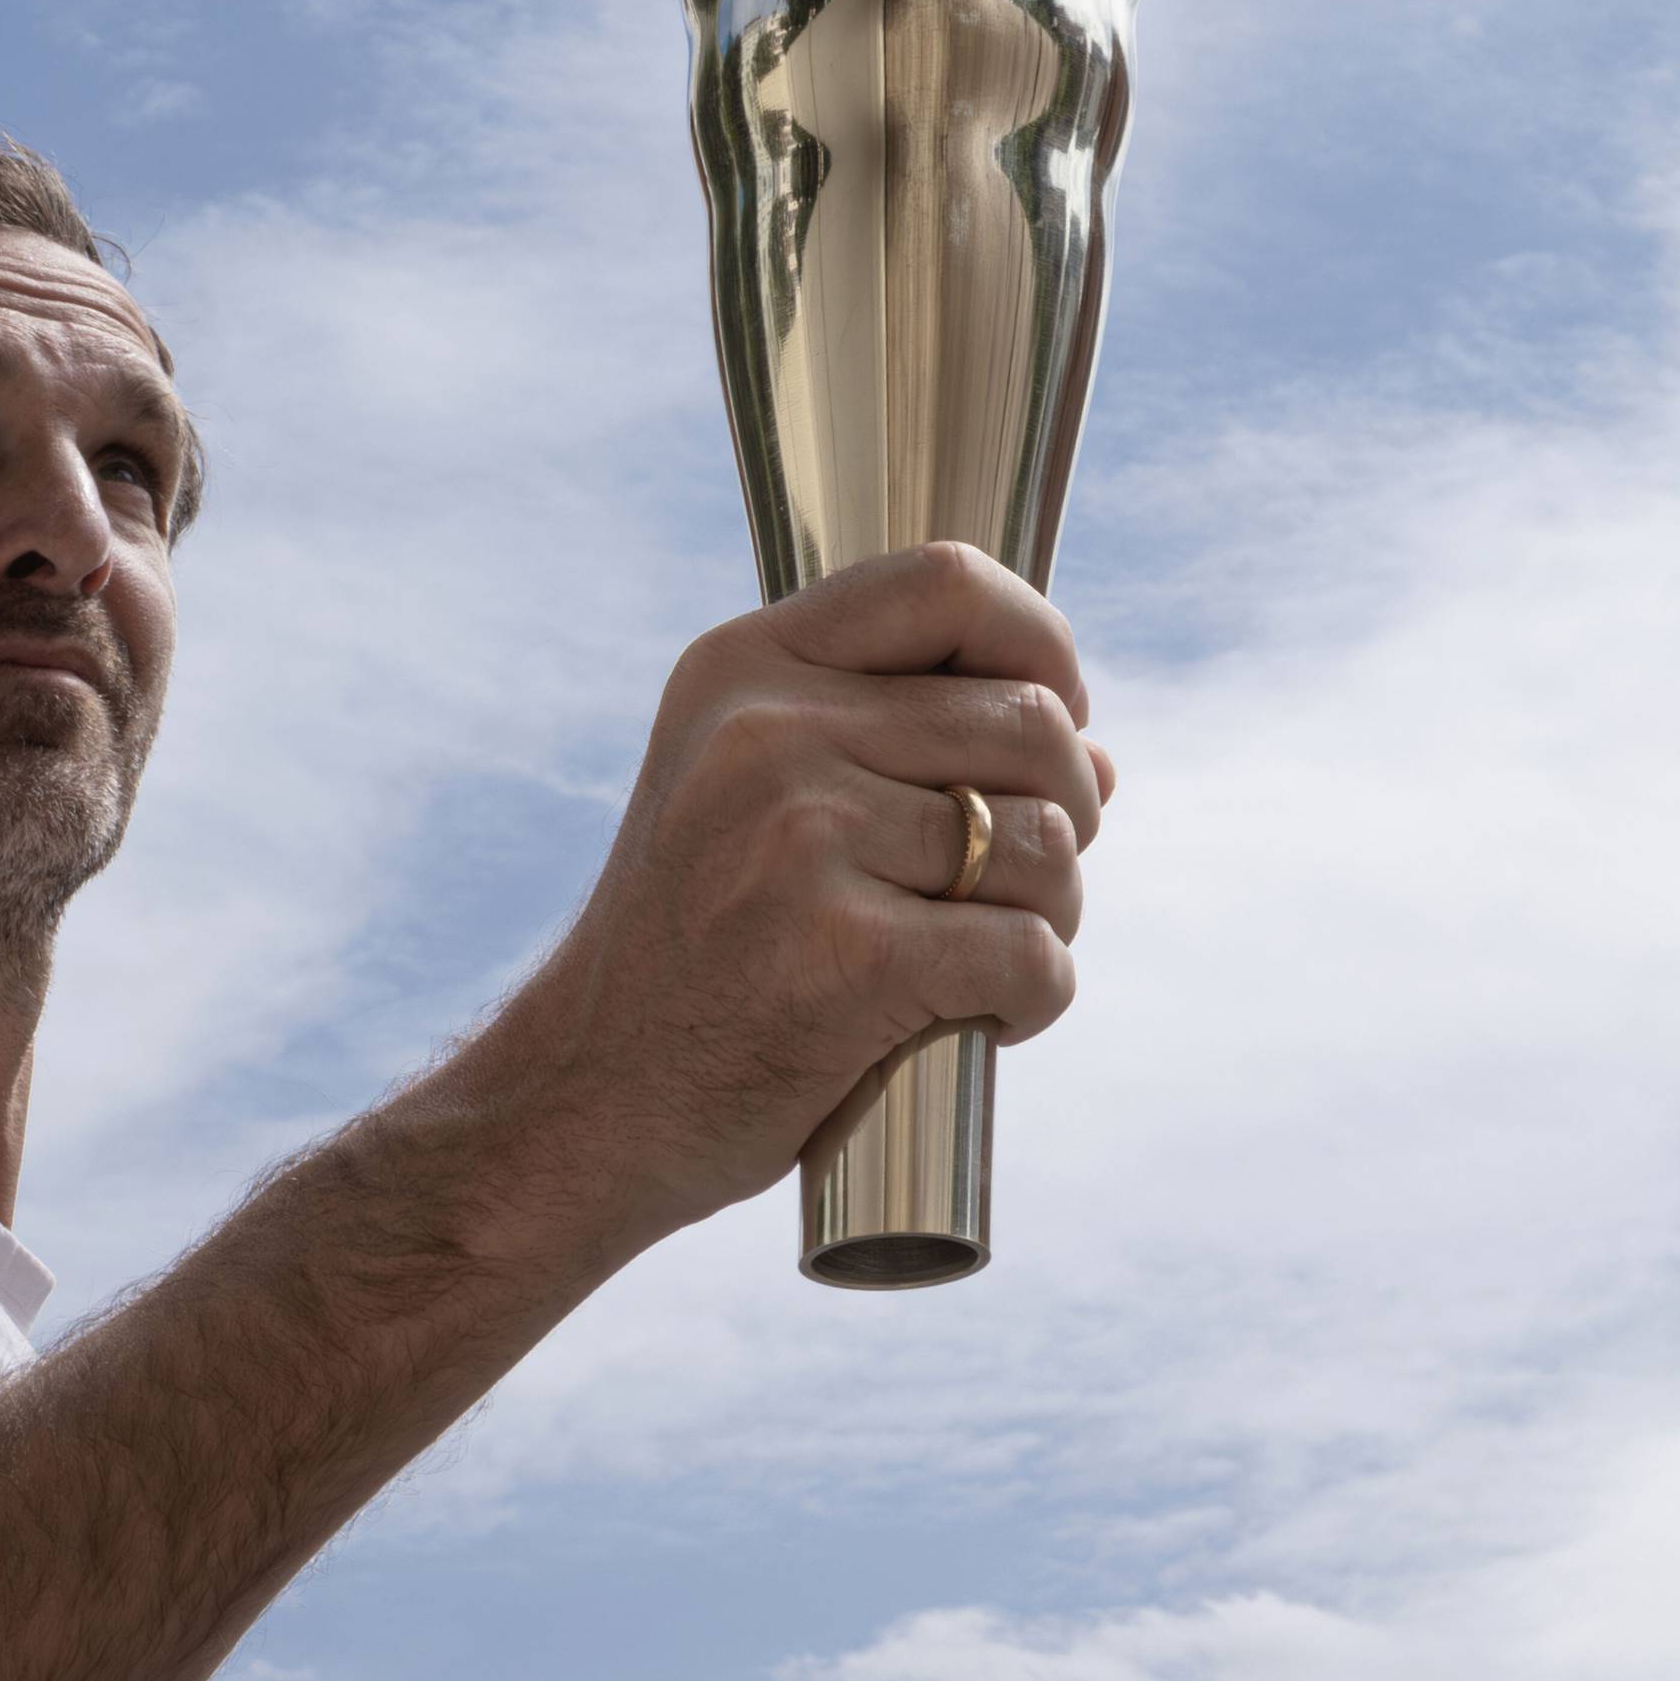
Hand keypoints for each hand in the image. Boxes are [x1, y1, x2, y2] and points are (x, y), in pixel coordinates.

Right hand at [486, 542, 1109, 1261]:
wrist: (584, 1099)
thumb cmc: (694, 953)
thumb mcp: (748, 795)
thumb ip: (899, 746)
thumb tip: (1095, 755)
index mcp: (745, 668)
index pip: (946, 581)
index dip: (1038, 645)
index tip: (1043, 725)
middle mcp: (767, 732)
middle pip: (1030, 722)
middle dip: (1068, 814)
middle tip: (1014, 887)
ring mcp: (799, 839)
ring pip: (1050, 845)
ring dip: (1054, 917)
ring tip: (984, 961)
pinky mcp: (843, 956)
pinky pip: (1033, 956)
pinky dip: (1037, 1000)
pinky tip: (980, 1020)